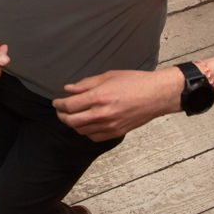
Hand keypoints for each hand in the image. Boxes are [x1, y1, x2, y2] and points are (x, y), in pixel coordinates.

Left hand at [52, 68, 181, 140]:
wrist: (157, 95)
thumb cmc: (134, 82)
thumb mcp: (108, 76)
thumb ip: (85, 84)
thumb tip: (68, 89)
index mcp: (99, 97)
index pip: (70, 105)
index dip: (59, 104)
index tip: (56, 102)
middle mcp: (102, 114)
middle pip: (72, 121)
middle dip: (62, 116)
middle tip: (61, 110)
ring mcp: (109, 125)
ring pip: (81, 131)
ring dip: (73, 124)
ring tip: (73, 116)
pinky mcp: (116, 132)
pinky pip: (94, 137)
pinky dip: (86, 132)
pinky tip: (87, 124)